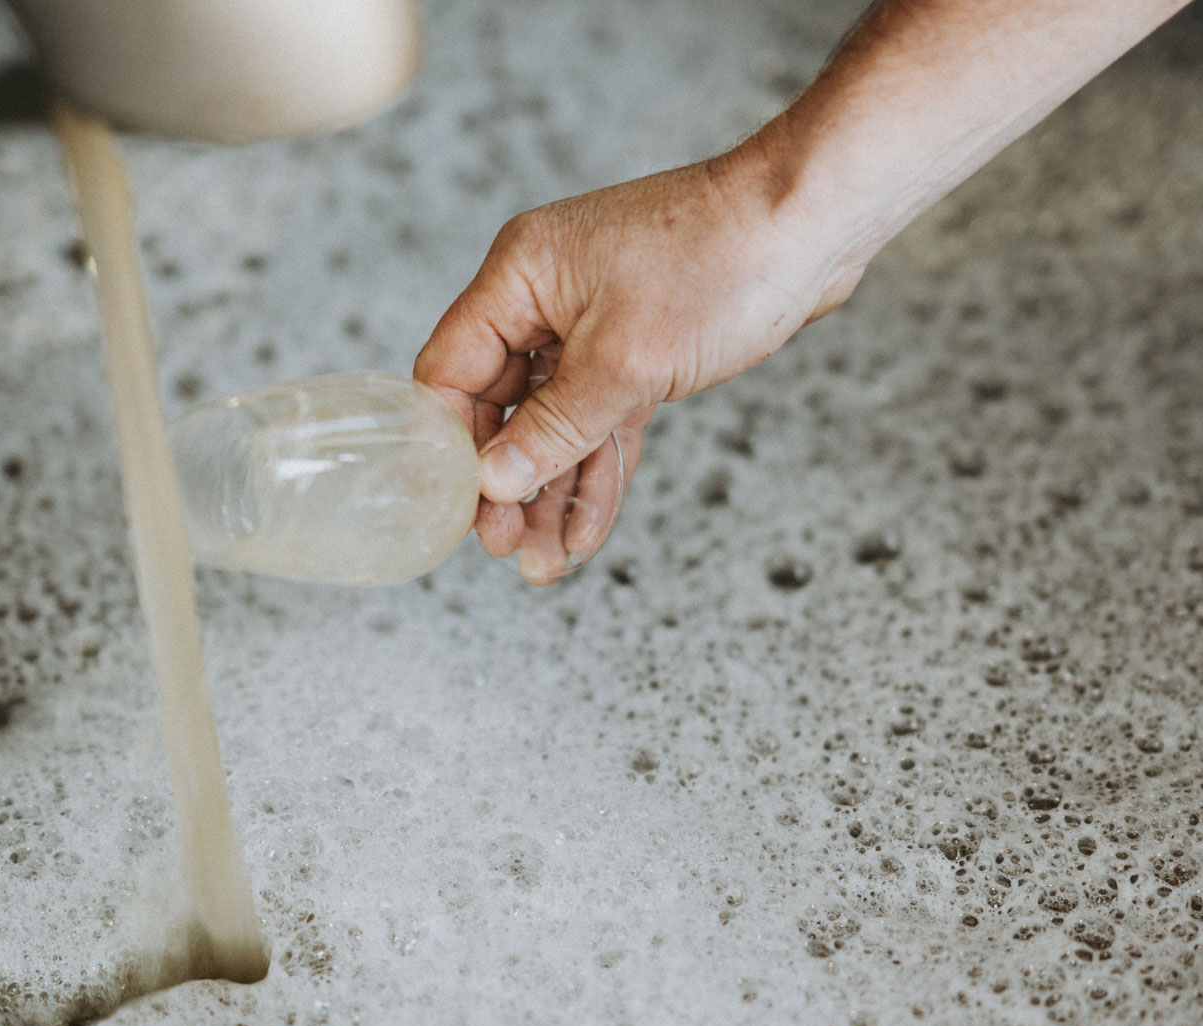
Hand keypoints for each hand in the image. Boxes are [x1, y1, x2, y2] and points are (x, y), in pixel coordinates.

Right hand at [413, 145, 863, 582]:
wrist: (816, 225)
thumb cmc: (722, 260)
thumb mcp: (624, 360)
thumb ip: (553, 427)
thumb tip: (492, 482)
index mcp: (520, 276)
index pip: (451, 370)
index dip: (448, 444)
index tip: (453, 509)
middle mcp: (544, 298)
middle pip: (499, 405)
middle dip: (505, 481)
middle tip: (505, 546)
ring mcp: (590, 324)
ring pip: (552, 423)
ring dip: (550, 490)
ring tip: (546, 561)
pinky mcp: (635, 349)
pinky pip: (598, 420)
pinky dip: (595, 469)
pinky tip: (585, 528)